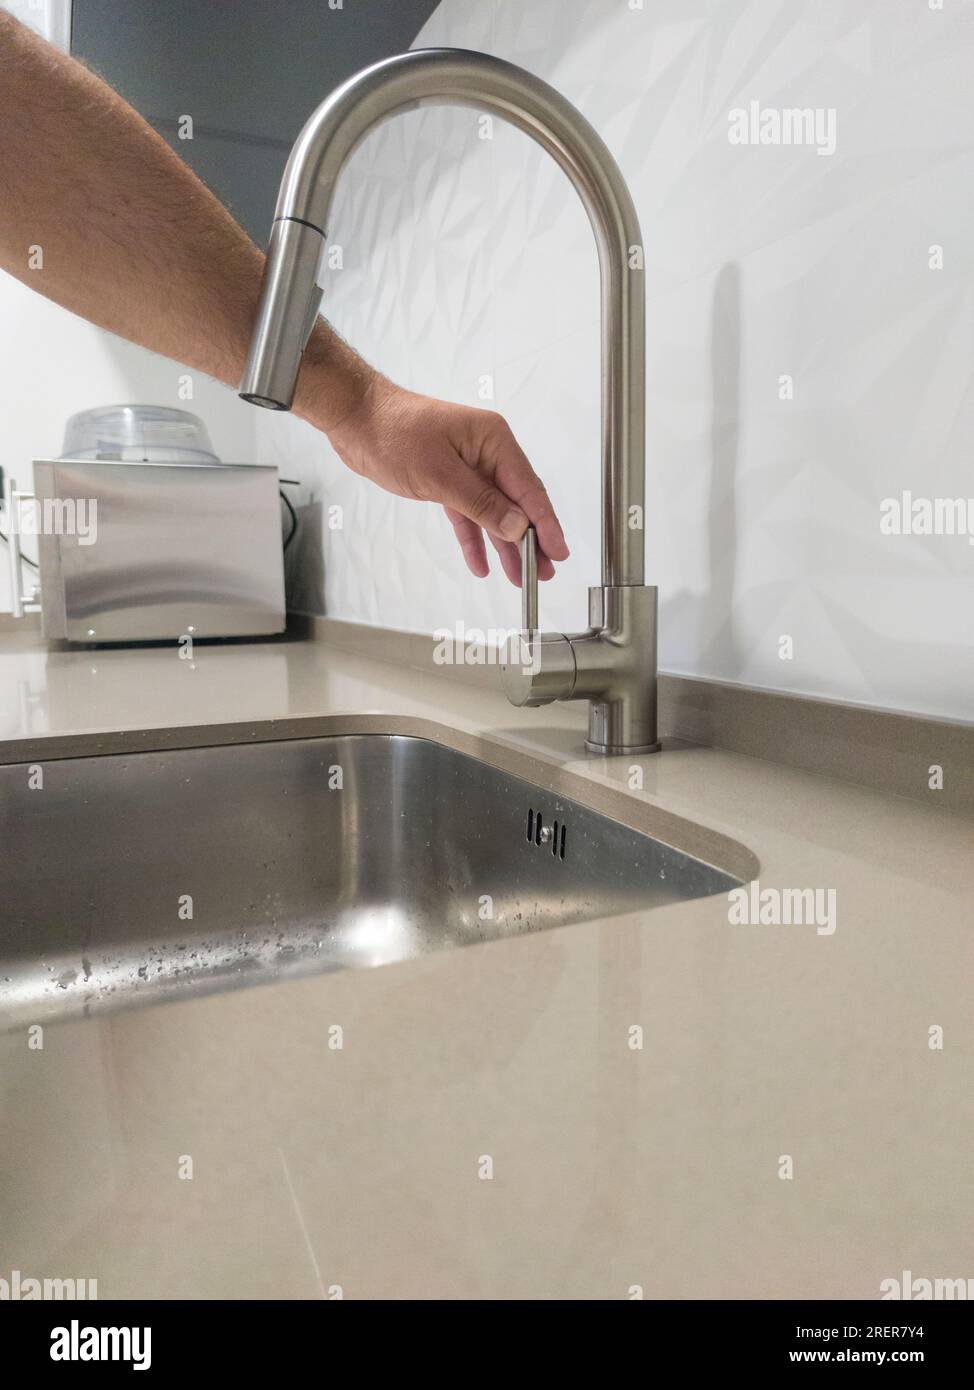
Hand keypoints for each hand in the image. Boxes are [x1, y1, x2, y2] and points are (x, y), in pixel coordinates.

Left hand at [325, 376, 568, 584]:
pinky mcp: (447, 480)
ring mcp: (467, 467)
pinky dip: (473, 538)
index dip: (546, 525)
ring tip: (520, 577)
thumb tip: (518, 527)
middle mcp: (486, 452)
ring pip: (493, 514)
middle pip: (516, 504)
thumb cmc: (394, 433)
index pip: (529, 489)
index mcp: (494, 440)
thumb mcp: (440, 475)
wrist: (355, 419)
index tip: (559, 553)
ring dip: (505, 545)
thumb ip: (481, 504)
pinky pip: (468, 514)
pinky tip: (482, 564)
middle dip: (530, 541)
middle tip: (543, 575)